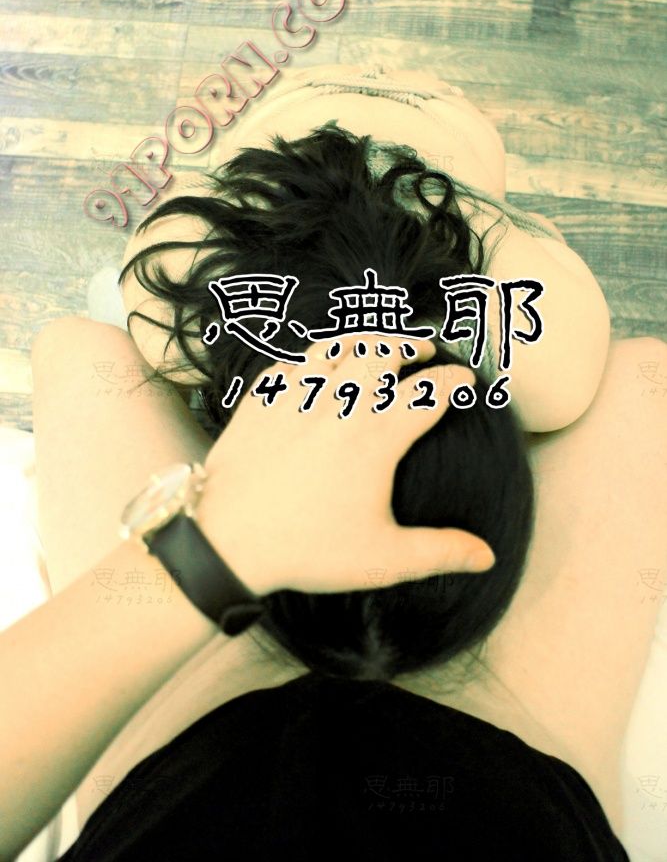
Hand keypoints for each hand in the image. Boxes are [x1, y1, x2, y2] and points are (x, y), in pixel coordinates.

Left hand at [195, 335, 495, 596]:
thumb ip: (439, 552)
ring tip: (379, 342)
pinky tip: (317, 362)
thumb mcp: (383, 559)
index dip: (454, 383)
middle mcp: (340, 406)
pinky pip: (292, 361)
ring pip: (338, 346)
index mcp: (376, 438)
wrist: (226, 539)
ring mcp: (297, 397)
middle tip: (425, 351)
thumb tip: (487, 556)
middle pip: (384, 354)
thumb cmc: (307, 549)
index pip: (428, 394)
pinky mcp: (261, 400)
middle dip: (411, 347)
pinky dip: (313, 356)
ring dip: (365, 339)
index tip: (468, 380)